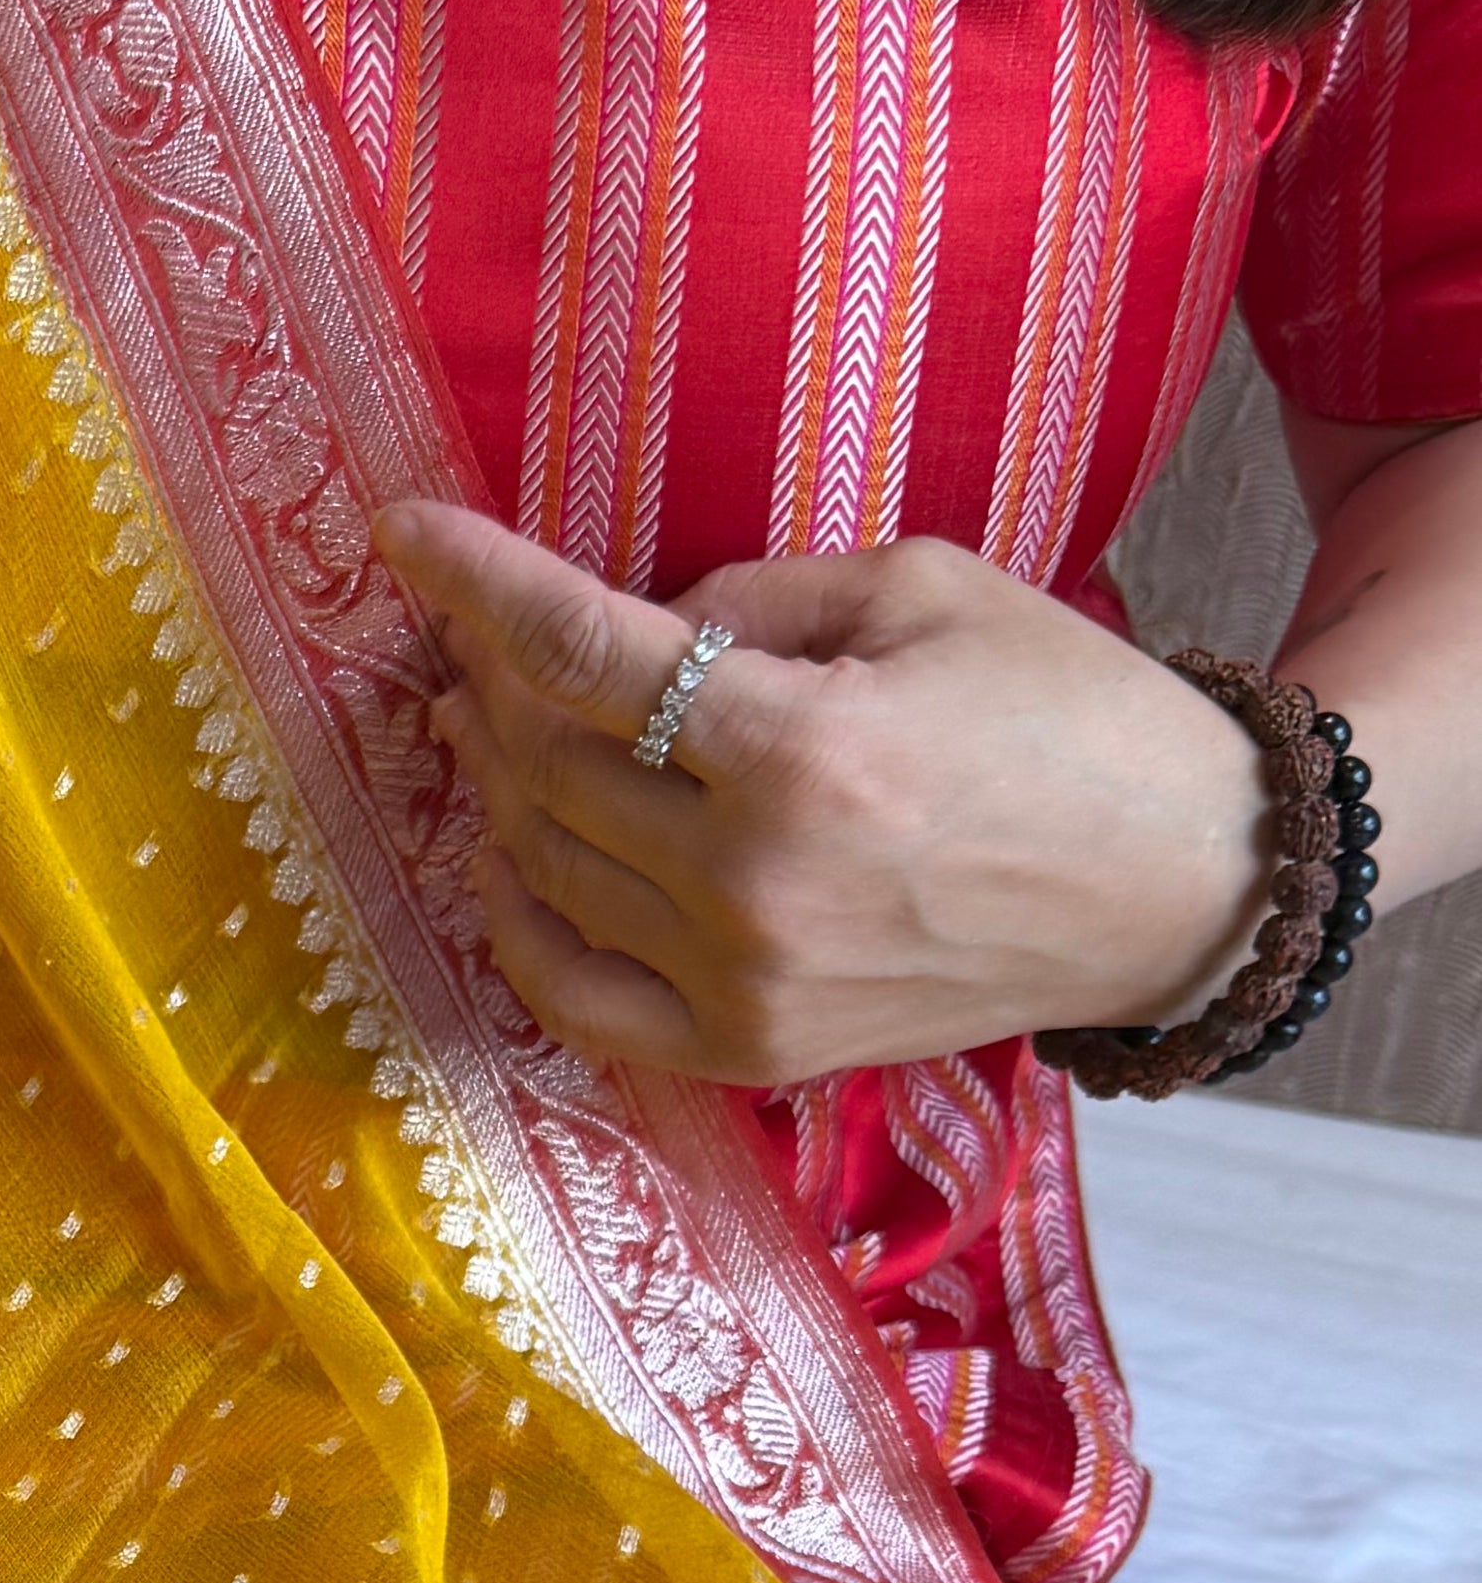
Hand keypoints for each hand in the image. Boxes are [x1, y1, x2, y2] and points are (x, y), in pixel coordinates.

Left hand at [374, 503, 1270, 1085]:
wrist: (1180, 886)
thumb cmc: (1067, 714)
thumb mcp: (925, 592)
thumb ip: (753, 599)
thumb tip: (625, 629)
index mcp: (804, 751)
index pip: (583, 655)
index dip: (476, 582)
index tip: (402, 529)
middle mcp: (754, 882)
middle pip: (546, 761)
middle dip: (485, 675)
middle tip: (463, 627)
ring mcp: (744, 983)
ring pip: (544, 867)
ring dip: (496, 782)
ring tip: (484, 719)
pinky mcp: (750, 1053)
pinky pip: (572, 996)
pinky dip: (518, 923)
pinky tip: (508, 856)